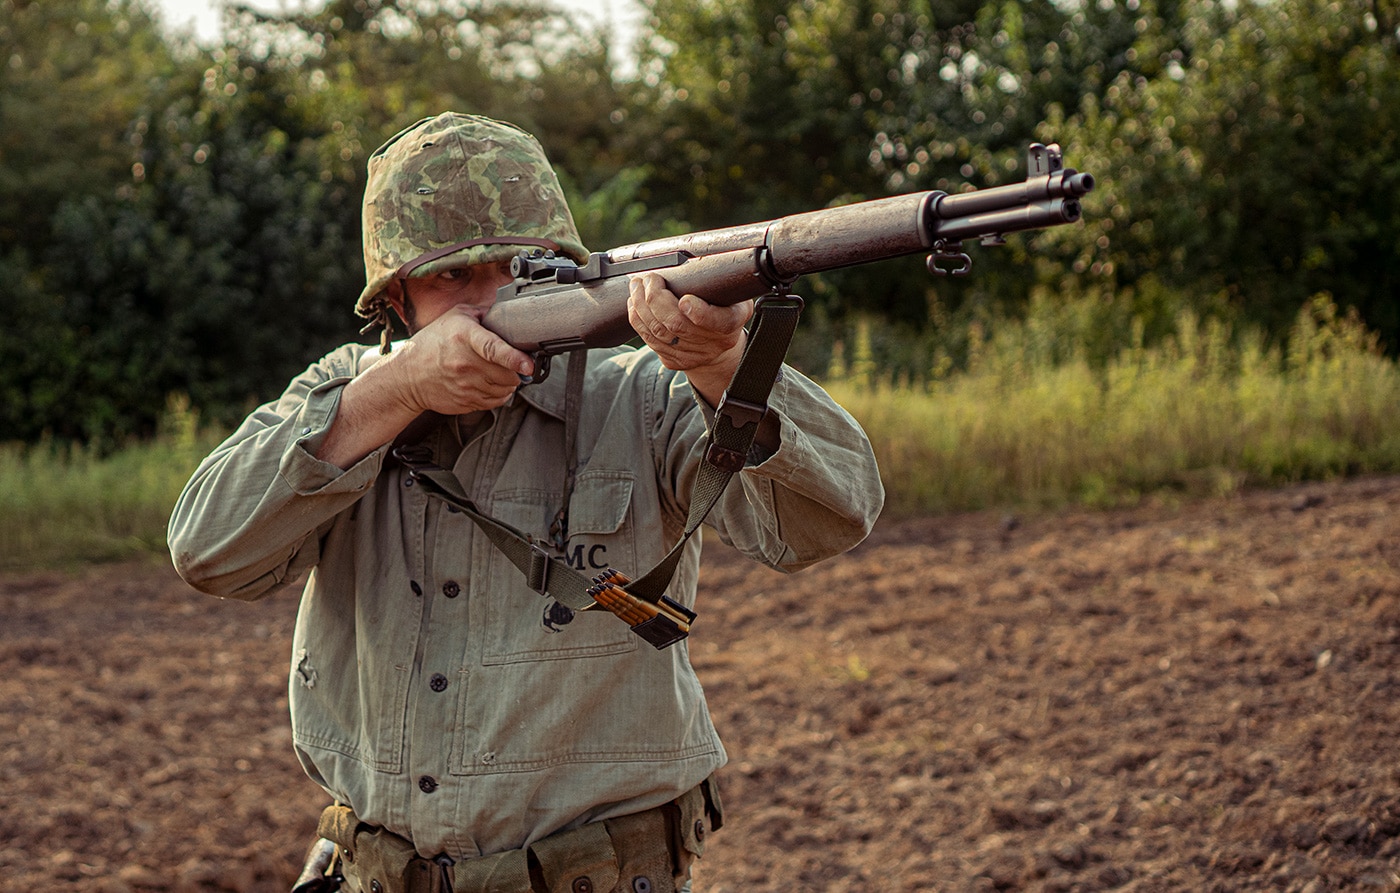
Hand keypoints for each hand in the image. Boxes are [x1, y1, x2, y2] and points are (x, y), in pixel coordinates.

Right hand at [384, 304, 534, 416]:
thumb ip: (483, 313)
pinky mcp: (466, 402)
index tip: (529, 365)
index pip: (493, 349)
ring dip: (509, 382)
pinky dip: (499, 394)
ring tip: (498, 371)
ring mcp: (465, 386)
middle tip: (513, 363)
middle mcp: (464, 363)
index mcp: (464, 337)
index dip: (514, 358)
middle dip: (516, 369)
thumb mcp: (455, 317)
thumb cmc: (433, 343)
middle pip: (507, 374)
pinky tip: (489, 383)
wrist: (408, 376)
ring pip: (505, 389)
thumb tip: (509, 314)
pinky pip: (495, 401)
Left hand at [628, 273, 751, 404]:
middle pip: (677, 324)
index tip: (684, 299)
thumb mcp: (732, 295)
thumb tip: (694, 264)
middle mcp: (712, 344)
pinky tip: (635, 303)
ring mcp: (691, 356)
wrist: (720, 345)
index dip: (699, 312)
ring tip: (637, 286)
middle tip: (649, 279)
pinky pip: (650, 340)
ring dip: (641, 305)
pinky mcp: (674, 361)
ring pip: (658, 332)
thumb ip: (720, 283)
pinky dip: (638, 319)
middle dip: (656, 298)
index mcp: (729, 324)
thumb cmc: (724, 309)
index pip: (716, 321)